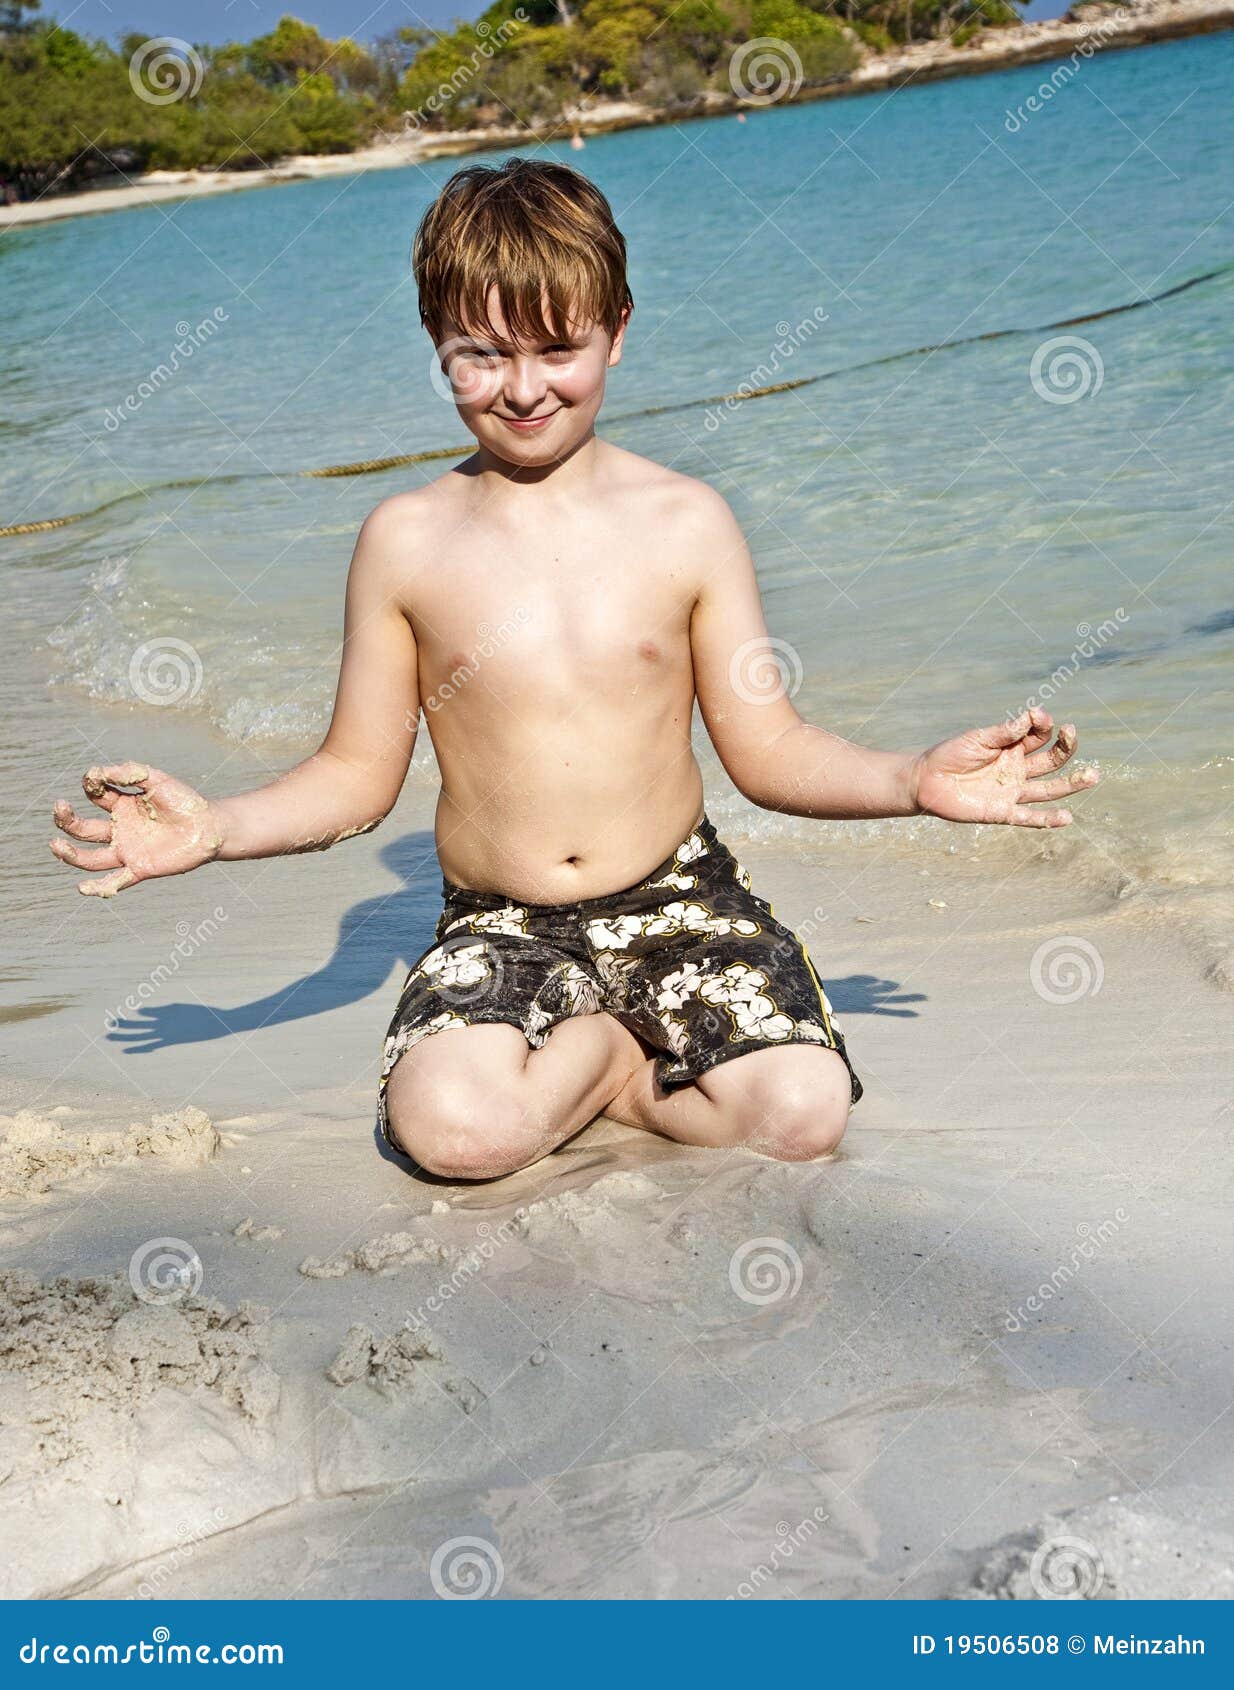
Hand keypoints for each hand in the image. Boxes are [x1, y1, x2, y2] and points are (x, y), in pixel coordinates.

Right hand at [49, 762, 223, 896]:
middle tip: (60, 807)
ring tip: (54, 845)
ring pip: (91, 857)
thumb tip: (99, 772)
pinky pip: (116, 881)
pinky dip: (100, 887)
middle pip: (83, 828)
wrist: (210, 827)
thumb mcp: (157, 780)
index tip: (94, 778)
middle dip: (66, 819)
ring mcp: (128, 850)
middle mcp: (120, 829)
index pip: (95, 796)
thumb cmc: (185, 801)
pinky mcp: (140, 868)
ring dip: (70, 854)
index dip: (90, 784)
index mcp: (122, 806)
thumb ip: (130, 773)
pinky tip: (84, 888)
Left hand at [908, 708, 1099, 827]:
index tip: (1038, 716)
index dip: (1043, 724)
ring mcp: (1012, 791)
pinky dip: (1047, 819)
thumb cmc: (950, 754)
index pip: (1039, 736)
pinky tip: (1066, 818)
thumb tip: (1033, 715)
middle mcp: (1017, 769)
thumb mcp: (978, 738)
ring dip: (1071, 784)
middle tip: (1071, 733)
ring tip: (1093, 776)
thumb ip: (1004, 731)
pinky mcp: (1002, 811)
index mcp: (1012, 747)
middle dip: (1065, 747)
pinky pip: (1028, 817)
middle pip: (1051, 760)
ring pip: (1048, 789)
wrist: (925, 780)